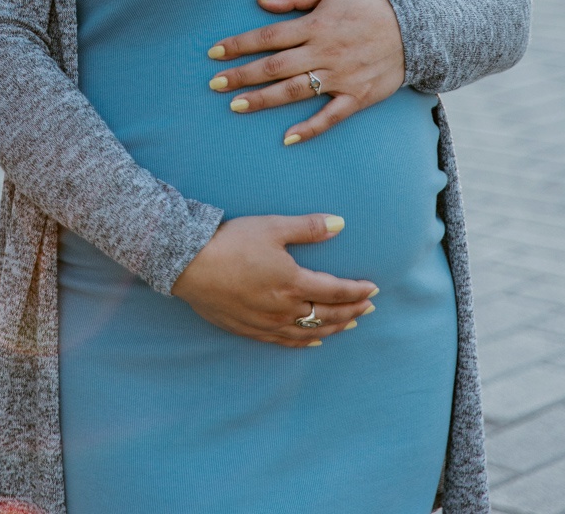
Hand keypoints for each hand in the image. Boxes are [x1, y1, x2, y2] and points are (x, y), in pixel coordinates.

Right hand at [171, 212, 377, 346]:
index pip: (335, 291)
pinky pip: (285, 342)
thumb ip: (308, 227)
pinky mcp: (250, 330)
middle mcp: (284, 308)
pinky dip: (305, 342)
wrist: (190, 265)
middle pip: (327, 315)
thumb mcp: (273, 227)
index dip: (357, 291)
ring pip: (309, 332)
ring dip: (334, 328)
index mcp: (293, 282)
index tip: (374, 288)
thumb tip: (340, 223)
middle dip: (352, 310)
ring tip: (350, 323)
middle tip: (369, 307)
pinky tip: (313, 341)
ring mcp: (267, 323)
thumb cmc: (232, 242)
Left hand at [207, 0, 405, 144]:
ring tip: (236, 106)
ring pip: (295, 91)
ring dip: (263, 100)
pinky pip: (330, 117)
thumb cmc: (366, 6)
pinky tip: (287, 138)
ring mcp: (340, 77)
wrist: (414, 30)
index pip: (268, 36)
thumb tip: (260, 0)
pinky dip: (310, 128)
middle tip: (214, 85)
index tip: (214, 52)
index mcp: (316, 25)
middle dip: (241, 75)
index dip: (239, 44)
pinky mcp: (357, 97)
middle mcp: (324, 52)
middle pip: (274, 66)